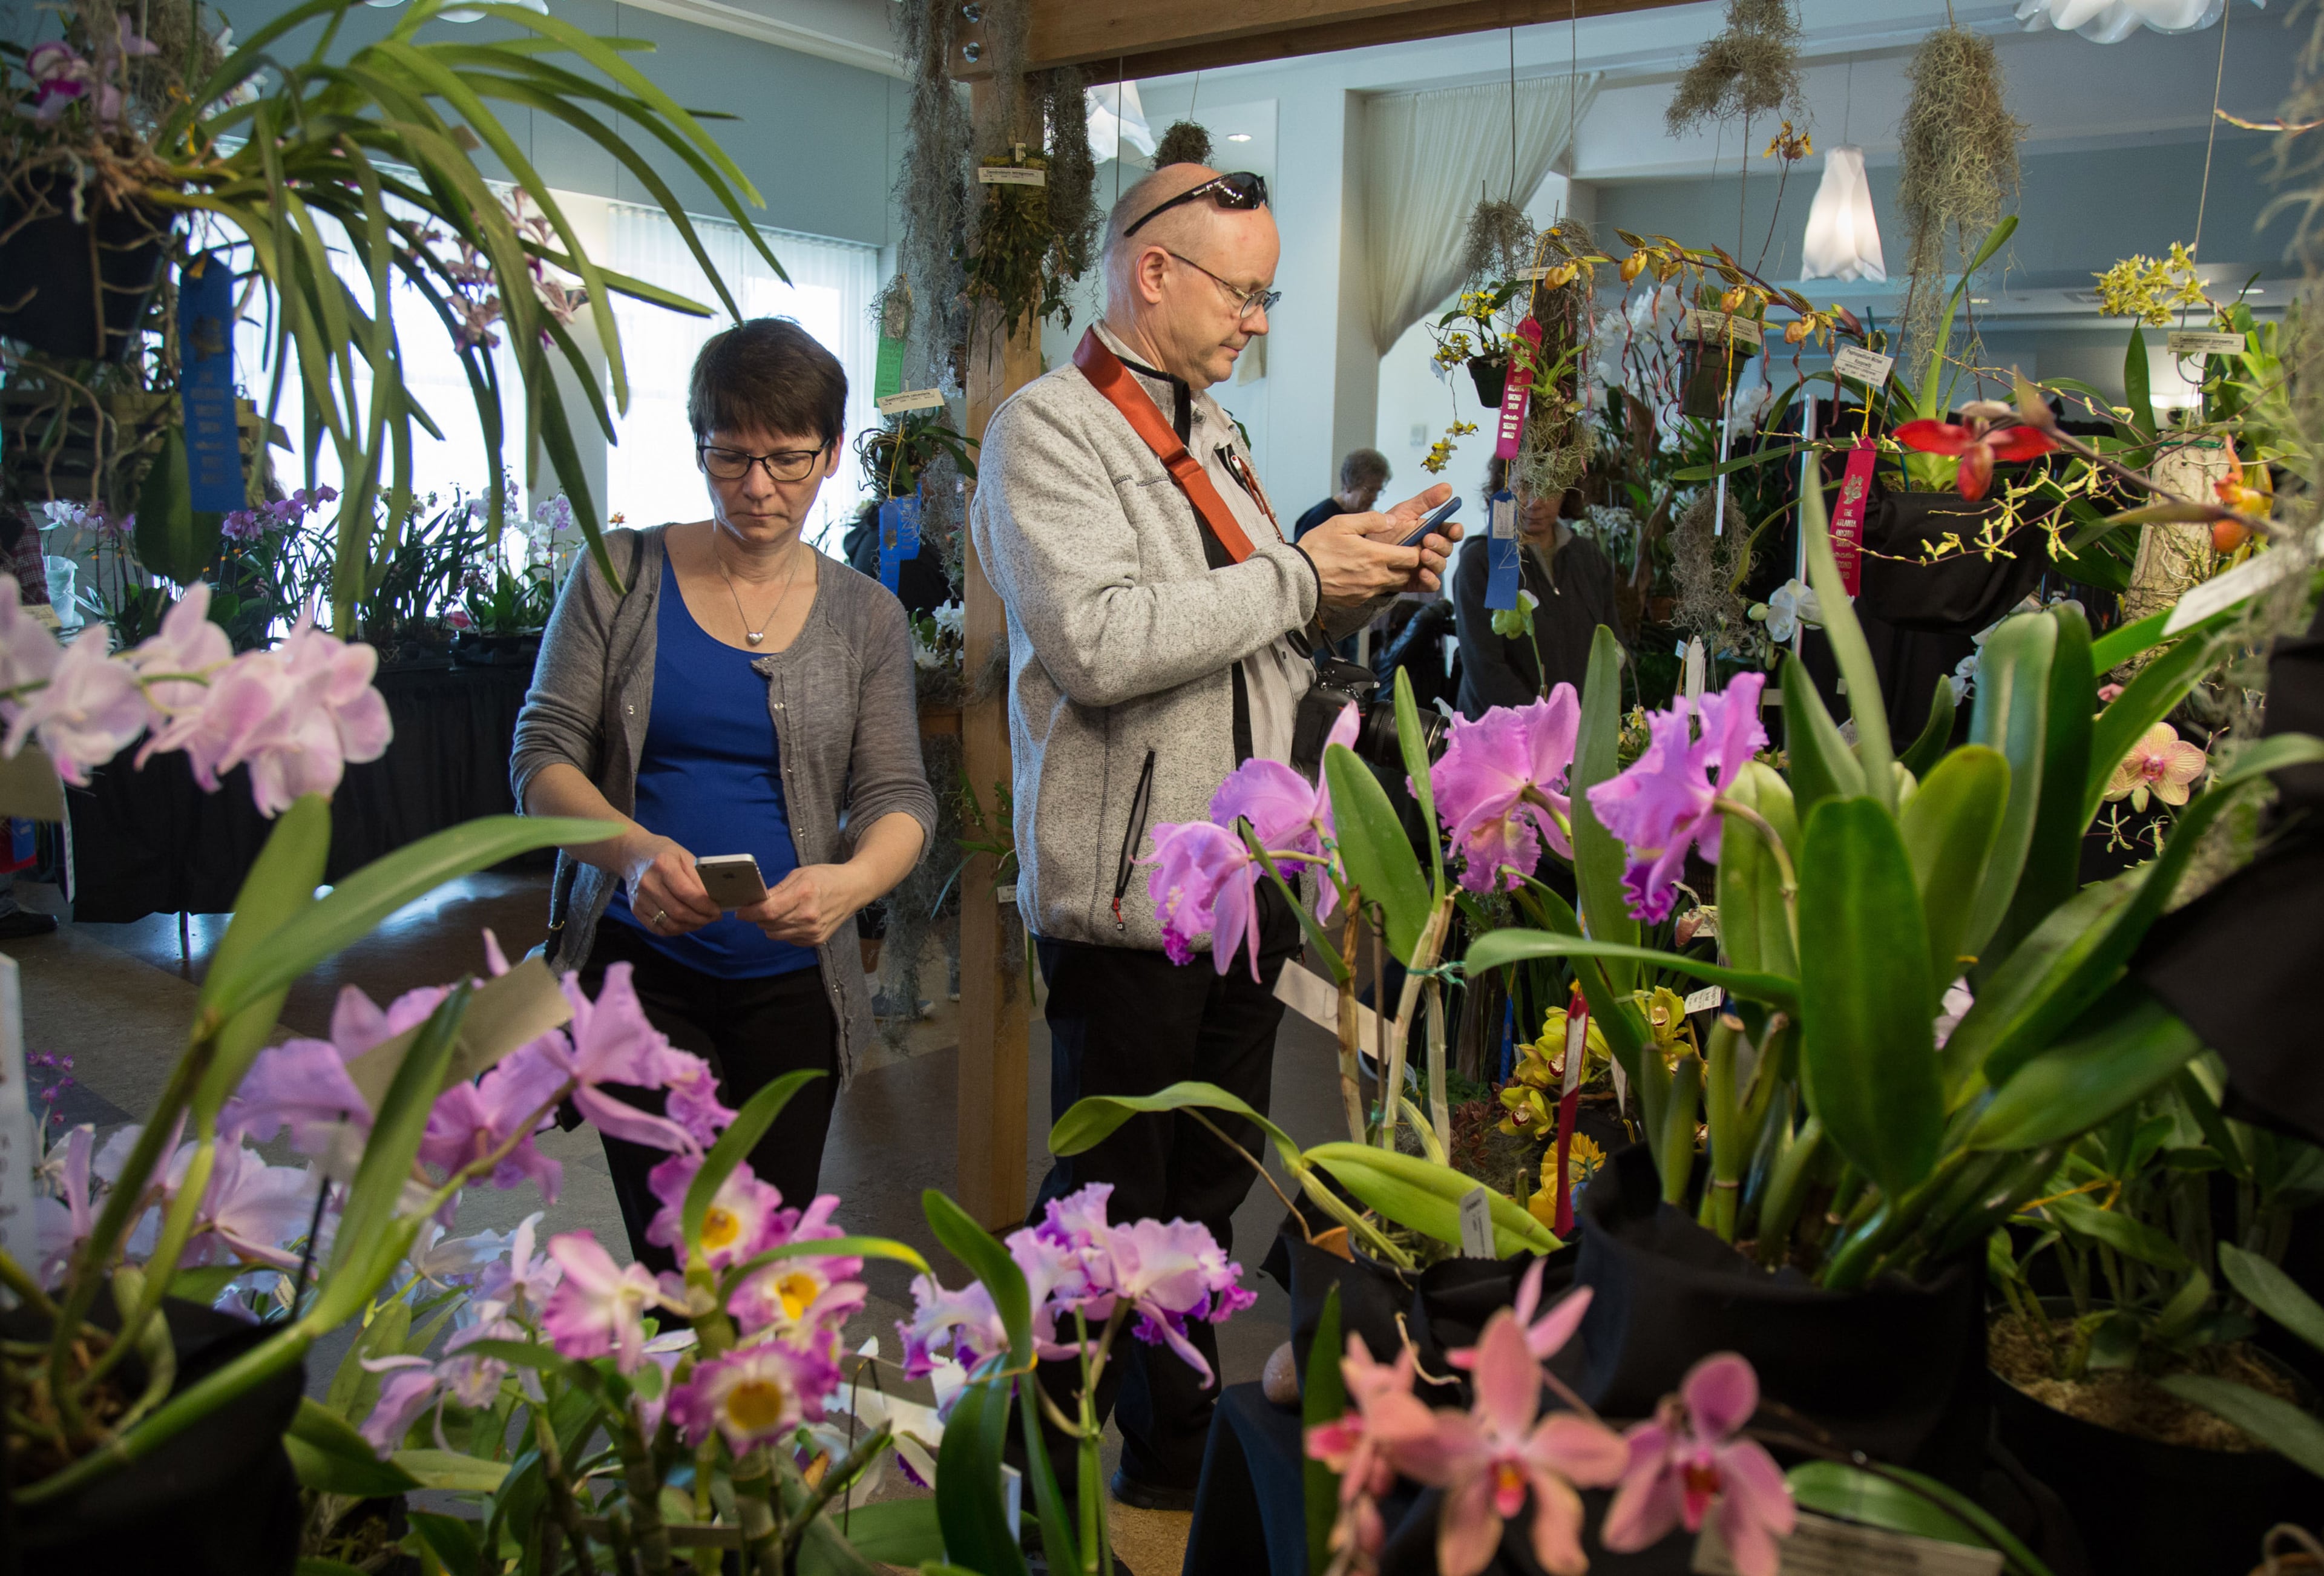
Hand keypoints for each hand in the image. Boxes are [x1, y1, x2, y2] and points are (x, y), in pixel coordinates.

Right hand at [622, 835, 720, 936]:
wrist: (634, 854)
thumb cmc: (664, 854)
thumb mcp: (684, 856)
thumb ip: (698, 877)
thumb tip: (712, 899)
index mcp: (663, 865)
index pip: (687, 894)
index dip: (705, 906)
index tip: (717, 910)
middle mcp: (648, 883)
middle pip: (679, 912)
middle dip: (701, 919)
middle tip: (712, 917)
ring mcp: (640, 898)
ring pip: (669, 924)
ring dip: (690, 927)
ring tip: (701, 921)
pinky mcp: (636, 909)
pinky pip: (658, 928)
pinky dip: (675, 930)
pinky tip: (685, 924)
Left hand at [739, 864, 867, 947]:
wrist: (854, 889)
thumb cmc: (826, 877)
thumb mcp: (800, 874)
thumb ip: (777, 889)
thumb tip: (755, 901)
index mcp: (803, 895)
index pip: (768, 911)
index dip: (750, 913)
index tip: (741, 911)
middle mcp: (808, 916)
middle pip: (770, 925)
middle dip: (758, 918)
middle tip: (759, 909)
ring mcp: (813, 931)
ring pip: (776, 935)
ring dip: (770, 926)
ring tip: (777, 913)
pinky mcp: (816, 940)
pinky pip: (789, 939)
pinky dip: (784, 931)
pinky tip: (792, 919)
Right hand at [1300, 482, 1461, 605]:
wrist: (1298, 578)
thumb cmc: (1317, 548)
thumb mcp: (1342, 524)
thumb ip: (1371, 520)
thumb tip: (1392, 520)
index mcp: (1376, 557)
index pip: (1413, 557)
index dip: (1417, 549)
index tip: (1414, 542)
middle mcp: (1376, 577)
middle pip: (1407, 573)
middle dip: (1409, 563)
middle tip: (1401, 551)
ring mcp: (1367, 591)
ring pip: (1393, 584)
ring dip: (1393, 573)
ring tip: (1382, 561)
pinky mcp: (1358, 600)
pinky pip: (1375, 591)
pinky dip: (1375, 583)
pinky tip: (1363, 573)